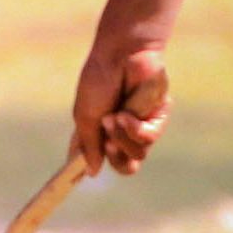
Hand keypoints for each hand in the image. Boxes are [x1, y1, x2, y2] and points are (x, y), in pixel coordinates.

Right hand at [70, 31, 173, 175]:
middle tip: (108, 144)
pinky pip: (149, 138)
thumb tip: (92, 172)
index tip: (75, 178)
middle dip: (115, 158)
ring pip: (138, 155)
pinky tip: (126, 114)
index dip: (89, 167)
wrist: (123, 54)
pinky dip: (135, 129)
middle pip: (125, 165)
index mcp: (100, 129)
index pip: (96, 157)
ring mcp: (141, 125)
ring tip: (115, 116)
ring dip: (122, 138)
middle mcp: (121, 130)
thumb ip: (88, 145)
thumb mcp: (85, 115)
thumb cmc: (99, 80)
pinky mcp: (157, 117)